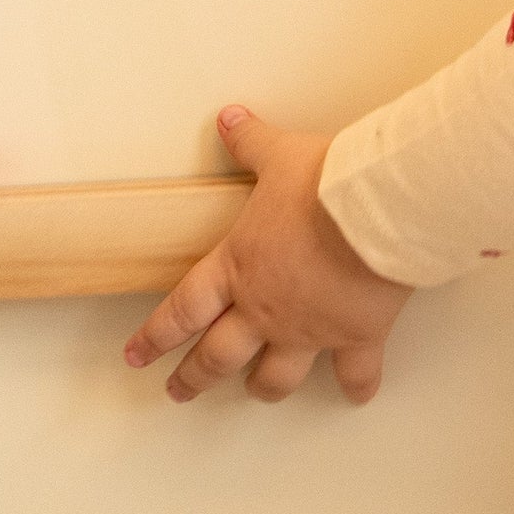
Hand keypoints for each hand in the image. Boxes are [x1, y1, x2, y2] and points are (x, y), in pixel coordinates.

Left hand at [124, 106, 412, 403]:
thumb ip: (252, 142)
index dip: (154, 337)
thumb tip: (230, 118)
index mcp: (238, 268)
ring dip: (263, 389)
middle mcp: (265, 309)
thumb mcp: (281, 155)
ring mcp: (309, 330)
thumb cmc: (325, 185)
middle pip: (218, 356)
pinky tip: (357, 396)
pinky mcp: (356, 336)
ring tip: (255, 394)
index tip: (136, 357)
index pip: (182, 311)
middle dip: (193, 377)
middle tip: (178, 392)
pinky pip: (355, 372)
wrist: (378, 210)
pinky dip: (357, 386)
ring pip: (275, 376)